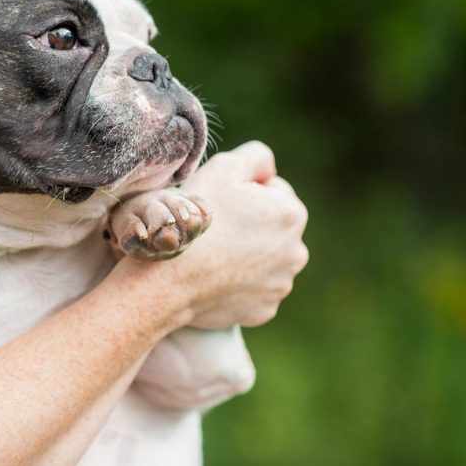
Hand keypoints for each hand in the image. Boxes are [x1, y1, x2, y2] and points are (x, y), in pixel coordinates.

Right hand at [170, 141, 308, 328]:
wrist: (169, 280)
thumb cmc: (194, 219)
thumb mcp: (222, 168)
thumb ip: (255, 156)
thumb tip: (269, 169)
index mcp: (291, 214)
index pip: (272, 191)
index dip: (243, 193)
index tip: (220, 204)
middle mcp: (296, 251)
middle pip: (272, 227)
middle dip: (250, 225)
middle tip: (214, 228)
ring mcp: (281, 284)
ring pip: (265, 259)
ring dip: (247, 254)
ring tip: (213, 253)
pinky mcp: (265, 309)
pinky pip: (254, 288)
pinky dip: (240, 282)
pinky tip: (216, 276)